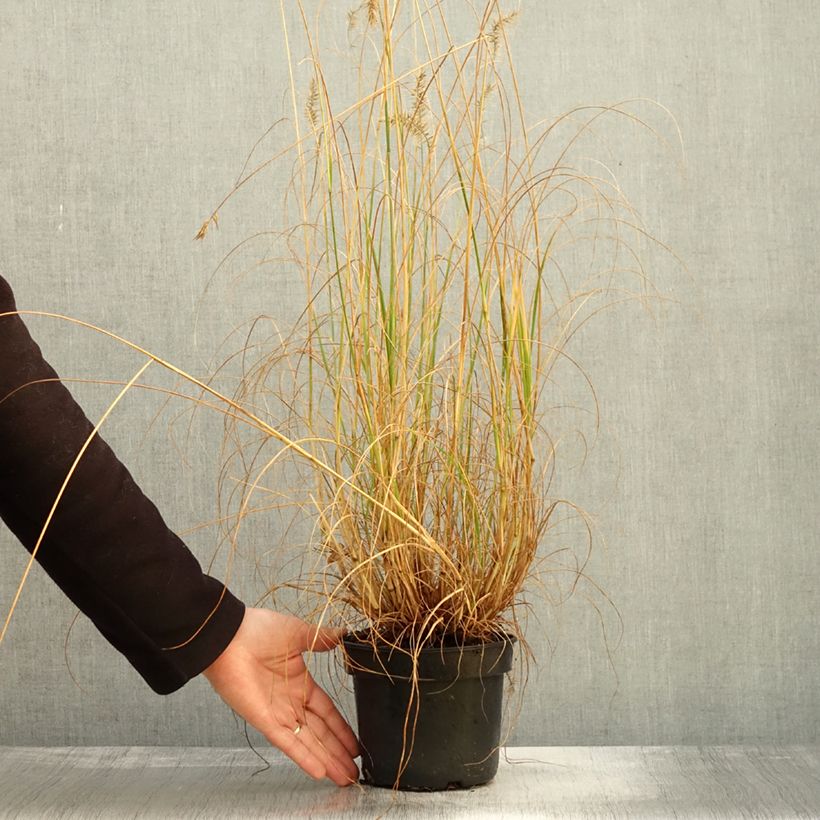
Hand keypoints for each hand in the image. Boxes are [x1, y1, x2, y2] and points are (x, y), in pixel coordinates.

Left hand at [202, 607, 359, 786]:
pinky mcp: (264, 720)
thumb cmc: (257, 630)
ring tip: (345, 777)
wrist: (228, 637)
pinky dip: (303, 757)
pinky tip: (319, 771)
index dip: (342, 729)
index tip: (355, 744)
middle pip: (320, 733)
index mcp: (299, 682)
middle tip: (354, 770)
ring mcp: (278, 713)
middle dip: (338, 752)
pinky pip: (287, 743)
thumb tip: (342, 635)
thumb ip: (321, 639)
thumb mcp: (297, 632)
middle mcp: (290, 702)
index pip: (327, 712)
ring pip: (308, 742)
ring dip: (327, 760)